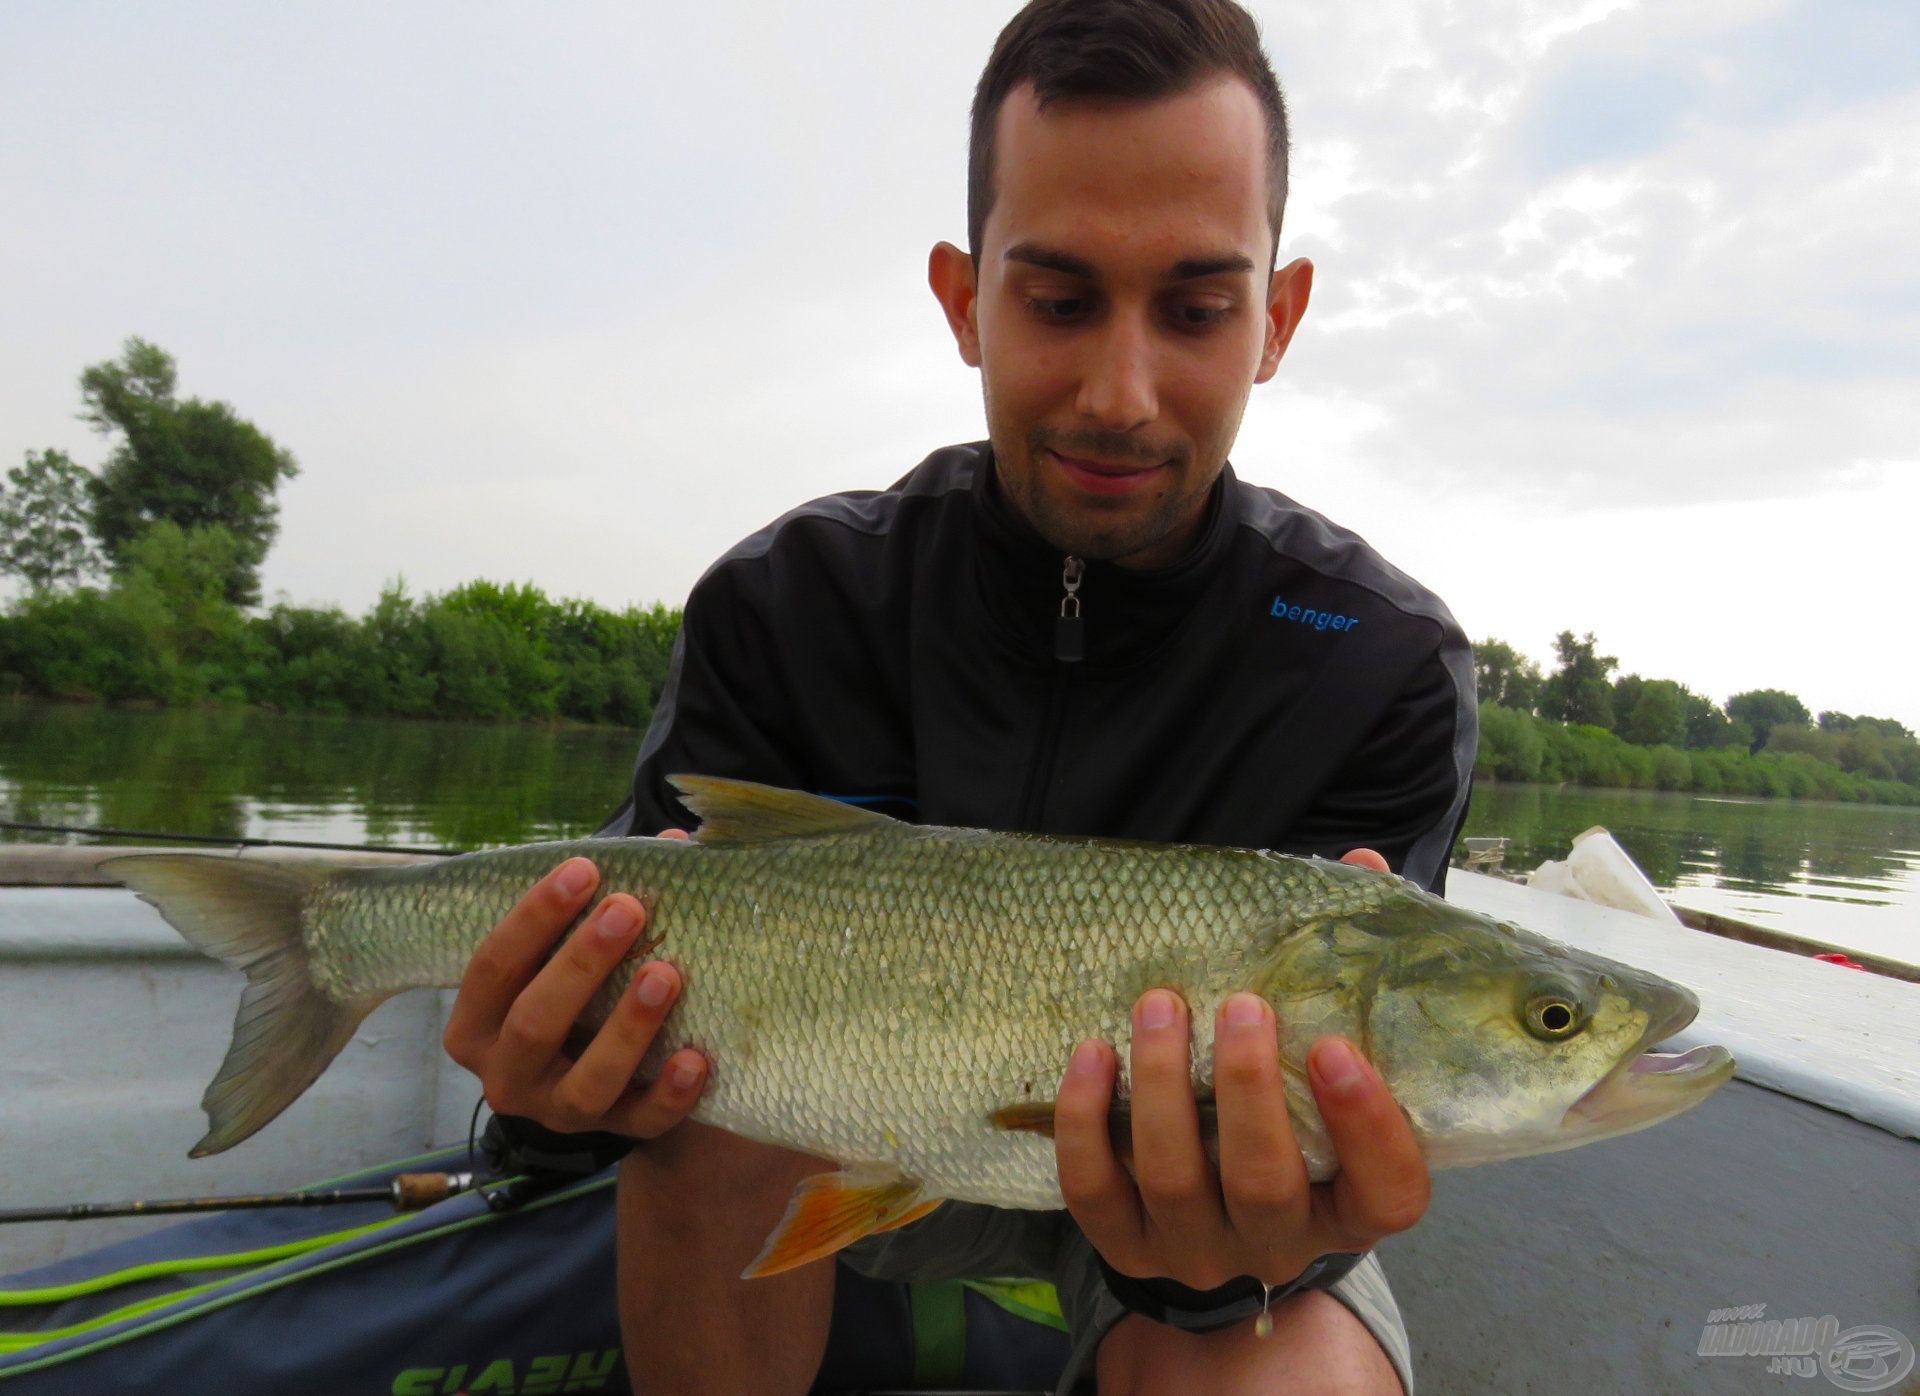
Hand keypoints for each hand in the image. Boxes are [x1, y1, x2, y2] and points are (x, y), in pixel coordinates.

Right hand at [442, 834, 709, 1137]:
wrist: (595, 1079)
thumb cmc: (572, 992)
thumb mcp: (564, 953)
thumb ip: (600, 903)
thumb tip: (672, 843)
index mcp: (476, 1024)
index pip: (493, 967)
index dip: (535, 916)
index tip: (585, 868)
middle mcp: (505, 1076)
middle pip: (534, 1023)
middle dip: (581, 964)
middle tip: (628, 910)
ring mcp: (557, 1113)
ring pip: (587, 1083)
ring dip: (627, 1027)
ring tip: (665, 974)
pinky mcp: (613, 1135)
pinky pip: (642, 1124)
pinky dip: (670, 1094)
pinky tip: (697, 1057)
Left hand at [1053, 846, 1428, 1291]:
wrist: (1214, 1210)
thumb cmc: (1285, 1107)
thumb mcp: (1326, 1056)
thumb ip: (1349, 970)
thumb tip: (1360, 864)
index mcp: (1350, 1204)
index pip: (1389, 1193)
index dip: (1369, 1127)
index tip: (1337, 1048)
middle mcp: (1278, 1241)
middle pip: (1264, 1185)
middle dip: (1247, 1090)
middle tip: (1241, 1004)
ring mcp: (1197, 1250)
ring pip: (1174, 1184)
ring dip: (1161, 1089)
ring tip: (1158, 1006)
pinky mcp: (1126, 1245)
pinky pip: (1095, 1193)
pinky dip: (1086, 1123)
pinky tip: (1089, 1052)